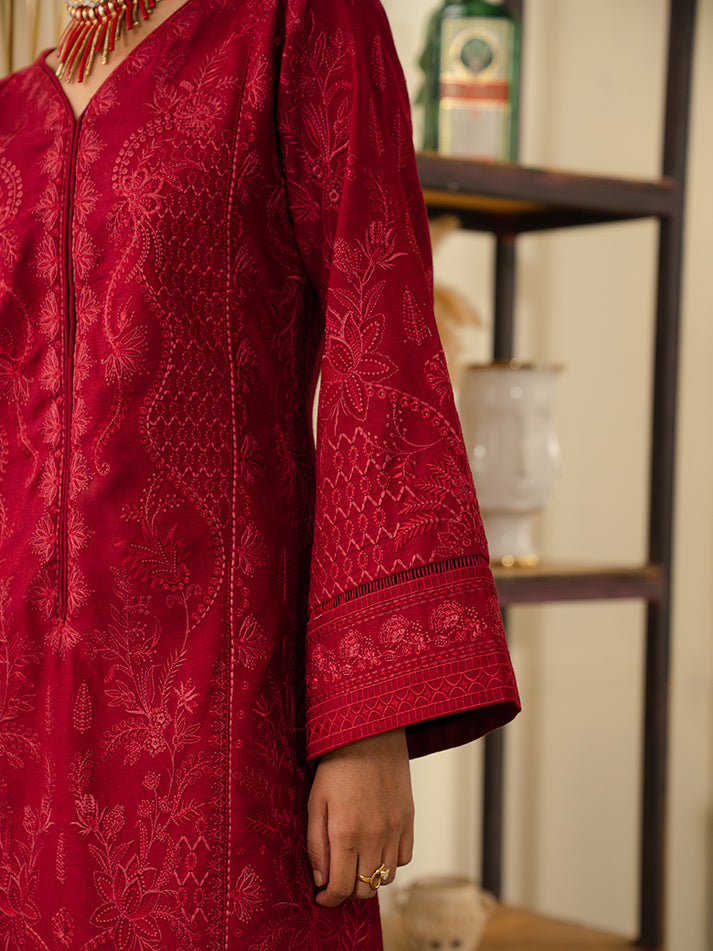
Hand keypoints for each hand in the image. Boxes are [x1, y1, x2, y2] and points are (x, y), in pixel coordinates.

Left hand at [307, 727, 413, 906]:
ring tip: (355, 864)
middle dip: (347, 891)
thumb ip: (316, 844)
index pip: (341, 888)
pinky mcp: (409, 820)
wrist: (370, 735)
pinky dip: (389, 863)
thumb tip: (321, 879)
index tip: (321, 897)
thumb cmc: (337, 766)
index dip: (330, 900)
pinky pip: (404, 859)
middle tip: (336, 879)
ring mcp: (395, 830)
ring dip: (368, 879)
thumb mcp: (315, 802)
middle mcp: (374, 837)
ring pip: (386, 879)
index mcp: (345, 834)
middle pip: (365, 889)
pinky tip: (376, 849)